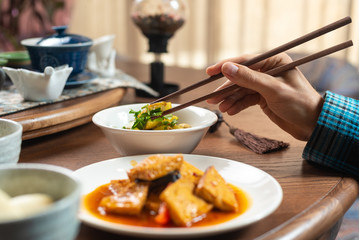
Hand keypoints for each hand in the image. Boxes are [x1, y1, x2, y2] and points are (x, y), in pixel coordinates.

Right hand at [206, 53, 323, 140]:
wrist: (312, 125)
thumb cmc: (300, 103)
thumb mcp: (273, 89)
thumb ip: (249, 78)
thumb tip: (227, 68)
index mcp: (274, 61)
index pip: (245, 61)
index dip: (226, 66)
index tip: (210, 72)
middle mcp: (268, 70)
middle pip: (240, 77)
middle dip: (226, 88)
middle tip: (211, 97)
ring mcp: (265, 85)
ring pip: (241, 89)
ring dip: (230, 99)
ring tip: (220, 107)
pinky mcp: (263, 97)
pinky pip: (245, 99)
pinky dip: (237, 105)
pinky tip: (230, 110)